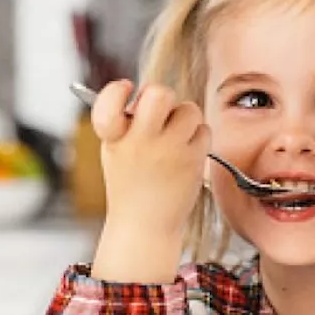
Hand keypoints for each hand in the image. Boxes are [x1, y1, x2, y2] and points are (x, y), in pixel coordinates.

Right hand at [90, 80, 210, 282]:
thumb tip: (147, 95)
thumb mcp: (116, 151)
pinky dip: (198, 138)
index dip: (117, 89)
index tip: (126, 89)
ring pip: (189, 109)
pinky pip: (204, 130)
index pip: (110, 100)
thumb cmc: (131, 185)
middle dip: (163, 96)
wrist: (146, 225)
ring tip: (175, 138)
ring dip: (185, 118)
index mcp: (114, 137)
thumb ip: (127, 122)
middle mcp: (141, 141)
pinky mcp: (193, 161)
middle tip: (160, 112)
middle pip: (160, 94)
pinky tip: (185, 153)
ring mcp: (169, 151)